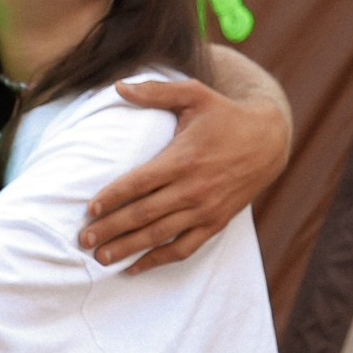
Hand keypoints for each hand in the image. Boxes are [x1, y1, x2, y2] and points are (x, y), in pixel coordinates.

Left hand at [80, 77, 289, 271]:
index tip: (90, 209)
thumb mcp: (194, 94)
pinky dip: (158, 260)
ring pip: (159, 236)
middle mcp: (193, 189)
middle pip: (143, 214)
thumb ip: (155, 91)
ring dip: (128, 248)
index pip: (139, 183)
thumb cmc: (225, 116)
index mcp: (183, 159)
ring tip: (101, 257)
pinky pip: (183, 249)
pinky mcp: (215, 223)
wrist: (269, 141)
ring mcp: (205, 210)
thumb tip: (117, 86)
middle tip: (83, 239)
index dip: (112, 197)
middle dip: (111, 228)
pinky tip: (134, 266)